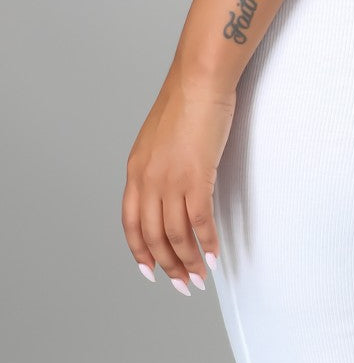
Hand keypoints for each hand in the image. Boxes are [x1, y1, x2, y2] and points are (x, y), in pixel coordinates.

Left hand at [122, 62, 234, 294]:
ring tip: (200, 277)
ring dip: (188, 261)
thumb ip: (160, 164)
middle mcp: (147, 179)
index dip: (140, 251)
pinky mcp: (196, 177)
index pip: (130, 223)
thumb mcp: (160, 137)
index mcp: (135, 170)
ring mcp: (170, 180)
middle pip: (153, 236)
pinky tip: (214, 255)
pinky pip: (200, 222)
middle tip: (183, 284)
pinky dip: (207, 243)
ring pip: (176, 234)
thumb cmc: (187, 99)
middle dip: (168, 265)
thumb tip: (172, 185)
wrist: (200, 79)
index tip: (151, 270)